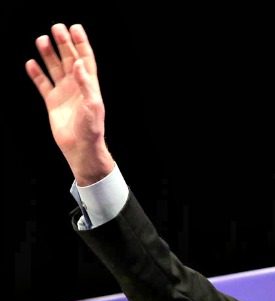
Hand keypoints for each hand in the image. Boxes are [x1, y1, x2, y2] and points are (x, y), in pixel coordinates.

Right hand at [25, 23, 113, 185]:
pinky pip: (43, 84)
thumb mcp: (93, 105)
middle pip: (69, 60)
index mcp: (89, 85)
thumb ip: (86, 84)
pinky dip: (37, 74)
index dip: (81, 44)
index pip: (85, 59)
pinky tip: (31, 63)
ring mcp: (64, 93)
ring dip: (49, 55)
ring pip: (55, 69)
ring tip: (41, 40)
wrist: (80, 148)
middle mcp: (77, 86)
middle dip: (63, 44)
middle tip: (56, 27)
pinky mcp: (52, 103)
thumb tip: (80, 64)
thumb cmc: (91, 128)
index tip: (75, 28)